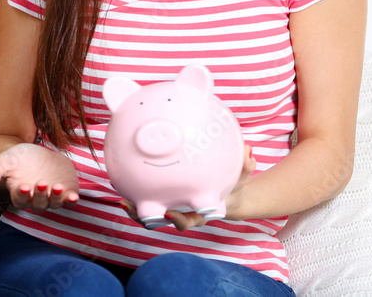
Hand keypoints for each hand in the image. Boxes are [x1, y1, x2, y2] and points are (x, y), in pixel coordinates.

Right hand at [0, 143, 79, 210]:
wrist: (40, 154)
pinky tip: (74, 196)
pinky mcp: (66, 192)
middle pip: (38, 204)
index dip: (22, 195)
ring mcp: (52, 197)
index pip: (20, 200)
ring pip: (54, 204)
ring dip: (56, 198)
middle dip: (40, 195)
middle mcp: (36, 199)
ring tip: (57, 186)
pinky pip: (69, 202)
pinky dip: (72, 201)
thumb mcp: (7, 159)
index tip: (24, 186)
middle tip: (41, 182)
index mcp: (20, 194)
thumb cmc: (21, 158)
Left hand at [121, 145, 256, 230]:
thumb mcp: (241, 178)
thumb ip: (245, 167)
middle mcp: (184, 212)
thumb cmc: (232, 186)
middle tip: (133, 207)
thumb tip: (249, 151)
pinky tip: (124, 180)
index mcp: (201, 211)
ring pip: (151, 213)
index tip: (170, 212)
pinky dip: (136, 193)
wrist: (226, 195)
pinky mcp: (165, 199)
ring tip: (122, 199)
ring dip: (135, 209)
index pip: (190, 220)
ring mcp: (173, 207)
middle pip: (163, 221)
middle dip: (147, 218)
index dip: (179, 219)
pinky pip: (148, 198)